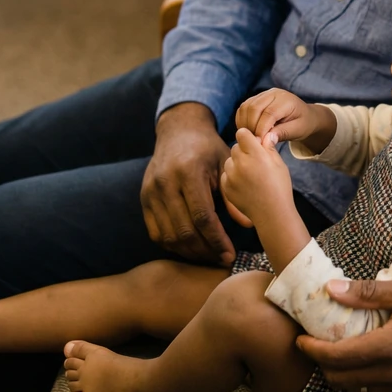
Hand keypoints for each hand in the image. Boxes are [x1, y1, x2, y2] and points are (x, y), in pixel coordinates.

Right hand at [141, 102, 234, 264]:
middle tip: (222, 259)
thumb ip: (233, 195)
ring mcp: (151, 192)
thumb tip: (248, 225)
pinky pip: (155, 233)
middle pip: (184, 231)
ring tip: (209, 256)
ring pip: (168, 236)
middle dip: (205, 251)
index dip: (217, 240)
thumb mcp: (226, 164)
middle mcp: (166, 183)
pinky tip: (190, 247)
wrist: (179, 132)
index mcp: (189, 172)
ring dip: (189, 252)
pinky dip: (172, 245)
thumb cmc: (208, 149)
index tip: (230, 254)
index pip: (203, 217)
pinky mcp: (144, 198)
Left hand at [220, 128, 293, 230]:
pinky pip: (226, 174)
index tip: (254, 144)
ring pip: (229, 161)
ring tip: (250, 175)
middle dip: (243, 151)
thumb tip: (265, 135)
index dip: (248, 137)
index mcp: (256, 155)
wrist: (272, 214)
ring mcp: (232, 176)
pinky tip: (245, 184)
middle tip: (255, 162)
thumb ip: (269, 147)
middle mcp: (241, 163)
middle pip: (235, 146)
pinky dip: (233, 176)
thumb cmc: (280, 188)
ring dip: (237, 164)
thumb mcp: (279, 164)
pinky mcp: (226, 187)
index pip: (242, 133)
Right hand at [235, 89, 335, 154]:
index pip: (269, 113)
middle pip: (254, 107)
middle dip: (251, 126)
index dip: (261, 129)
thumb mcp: (298, 130)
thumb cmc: (303, 123)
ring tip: (250, 137)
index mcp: (285, 99)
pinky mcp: (256, 99)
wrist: (305, 115)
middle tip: (254, 141)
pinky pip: (243, 108)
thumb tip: (266, 140)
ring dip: (245, 123)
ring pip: (246, 107)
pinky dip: (242, 120)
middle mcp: (273, 93)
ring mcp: (263, 94)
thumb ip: (283, 133)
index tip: (259, 143)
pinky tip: (248, 131)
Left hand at [296, 274, 391, 391]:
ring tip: (338, 354)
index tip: (300, 340)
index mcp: (390, 347)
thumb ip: (368, 292)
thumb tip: (331, 289)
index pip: (337, 358)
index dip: (312, 351)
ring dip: (342, 376)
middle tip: (316, 346)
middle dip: (323, 365)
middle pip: (342, 381)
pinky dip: (364, 383)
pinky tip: (367, 365)